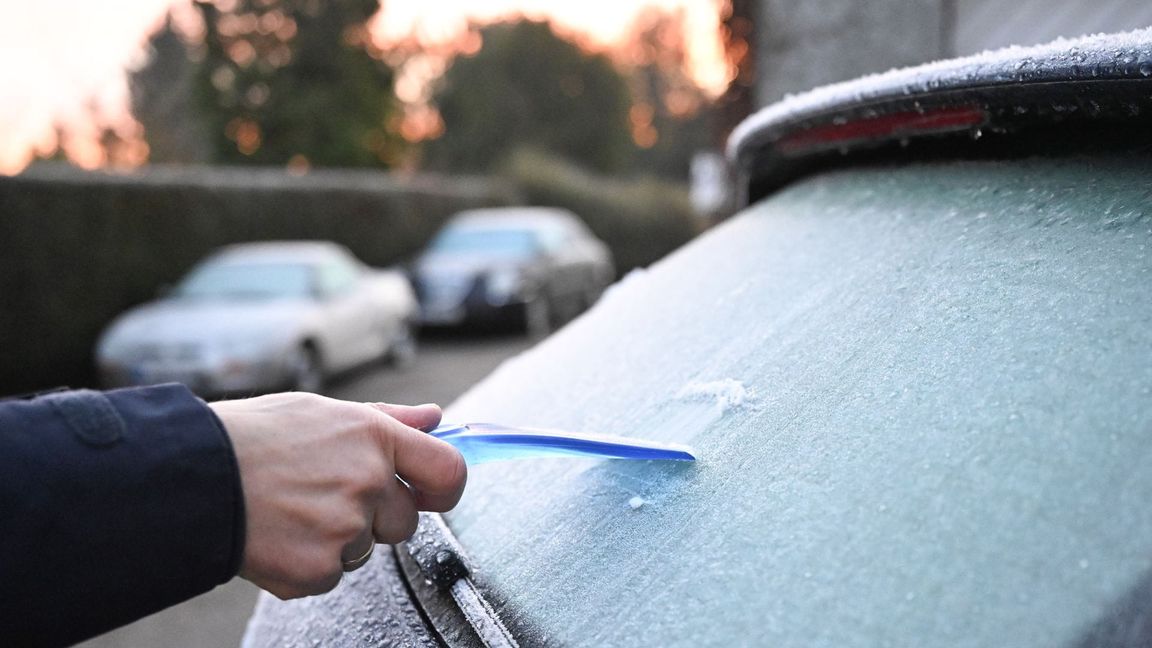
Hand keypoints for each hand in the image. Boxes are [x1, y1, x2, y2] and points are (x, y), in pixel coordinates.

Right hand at [209, 392, 465, 599]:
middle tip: (325, 496)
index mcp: (375, 437)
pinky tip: (280, 534)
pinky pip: (333, 574)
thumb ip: (387, 419)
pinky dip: (309, 563)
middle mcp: (368, 481)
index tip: (431, 493)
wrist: (192, 476)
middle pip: (406, 521)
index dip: (445, 488)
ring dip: (339, 539)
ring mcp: (345, 528)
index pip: (449, 471)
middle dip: (376, 516)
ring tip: (293, 509)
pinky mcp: (318, 568)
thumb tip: (433, 418)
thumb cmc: (252, 437)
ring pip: (365, 548)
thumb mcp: (323, 411)